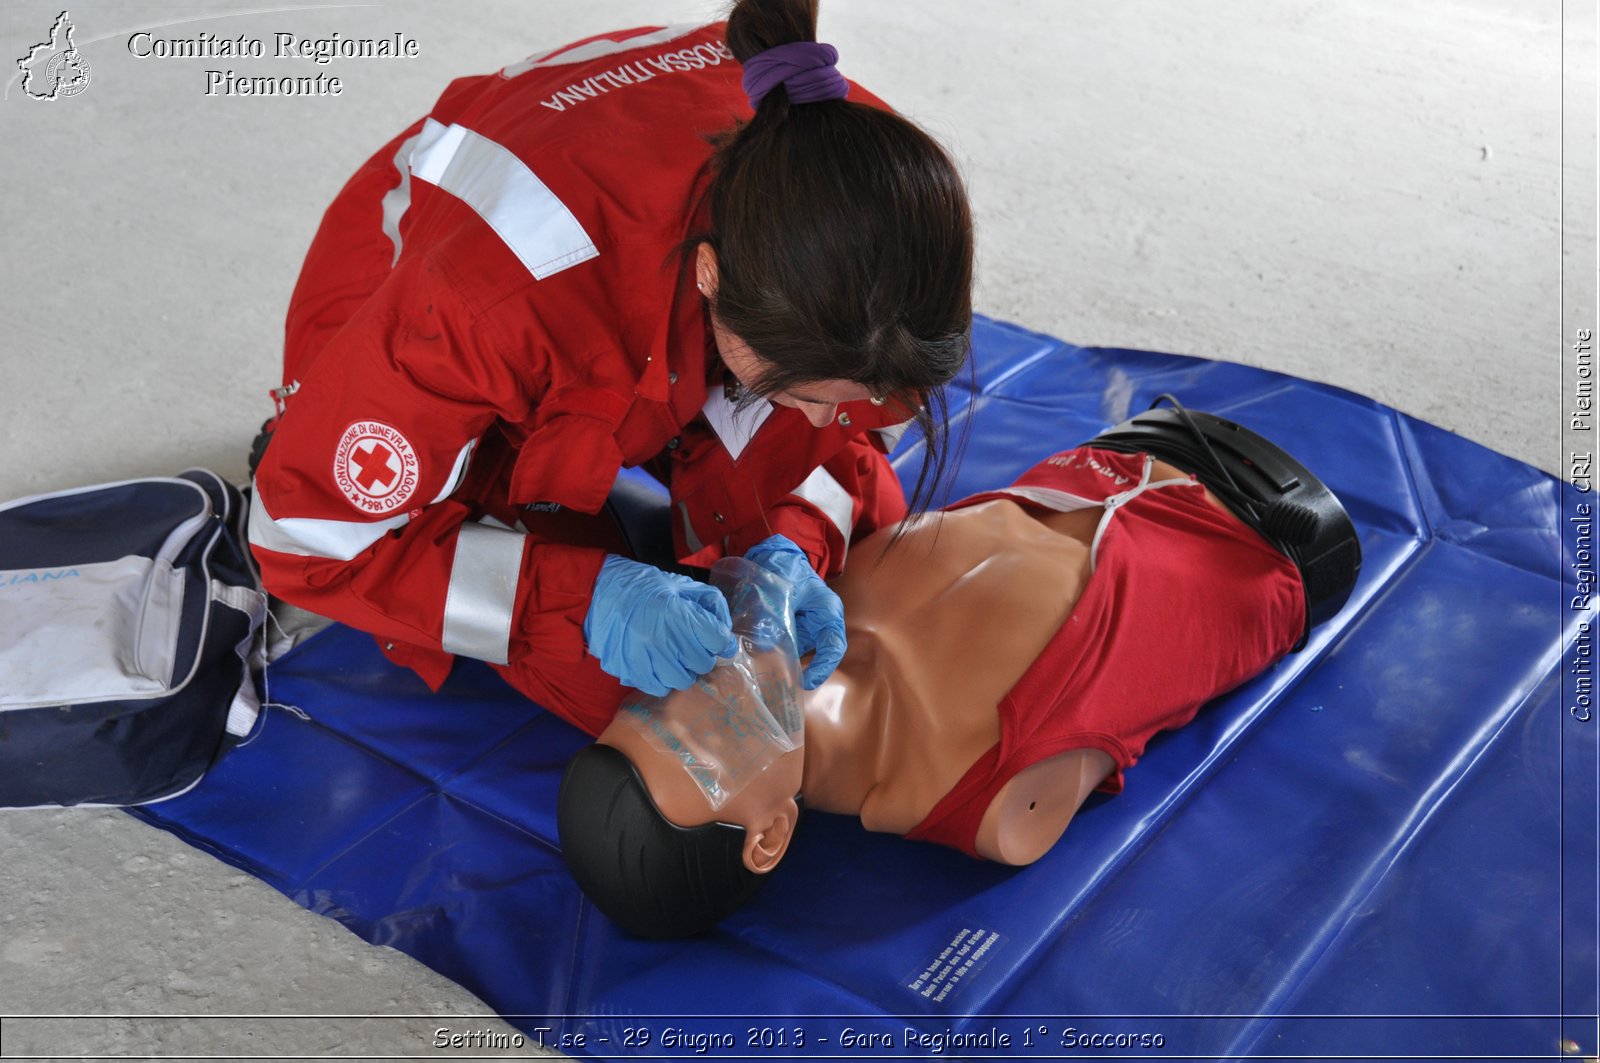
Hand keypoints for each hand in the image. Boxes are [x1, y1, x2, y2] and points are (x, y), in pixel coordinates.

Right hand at [584, 555, 737, 696]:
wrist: (598, 594)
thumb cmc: (642, 587)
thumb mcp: (680, 584)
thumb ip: (709, 603)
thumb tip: (725, 627)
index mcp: (679, 614)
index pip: (719, 641)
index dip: (723, 641)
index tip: (719, 641)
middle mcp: (664, 639)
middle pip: (703, 664)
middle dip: (702, 655)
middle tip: (691, 644)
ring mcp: (645, 658)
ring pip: (682, 680)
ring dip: (683, 669)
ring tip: (674, 655)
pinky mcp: (630, 671)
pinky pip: (659, 688)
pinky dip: (663, 680)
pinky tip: (659, 665)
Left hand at [743, 535, 846, 688]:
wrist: (771, 556)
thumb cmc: (784, 566)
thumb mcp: (778, 587)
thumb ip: (771, 614)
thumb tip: (763, 644)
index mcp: (827, 612)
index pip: (833, 646)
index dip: (823, 667)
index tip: (807, 681)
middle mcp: (818, 625)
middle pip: (813, 654)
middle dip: (796, 669)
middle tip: (778, 681)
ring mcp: (802, 629)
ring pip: (793, 653)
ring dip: (778, 659)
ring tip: (759, 663)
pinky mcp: (787, 632)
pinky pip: (780, 648)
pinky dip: (768, 652)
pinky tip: (752, 652)